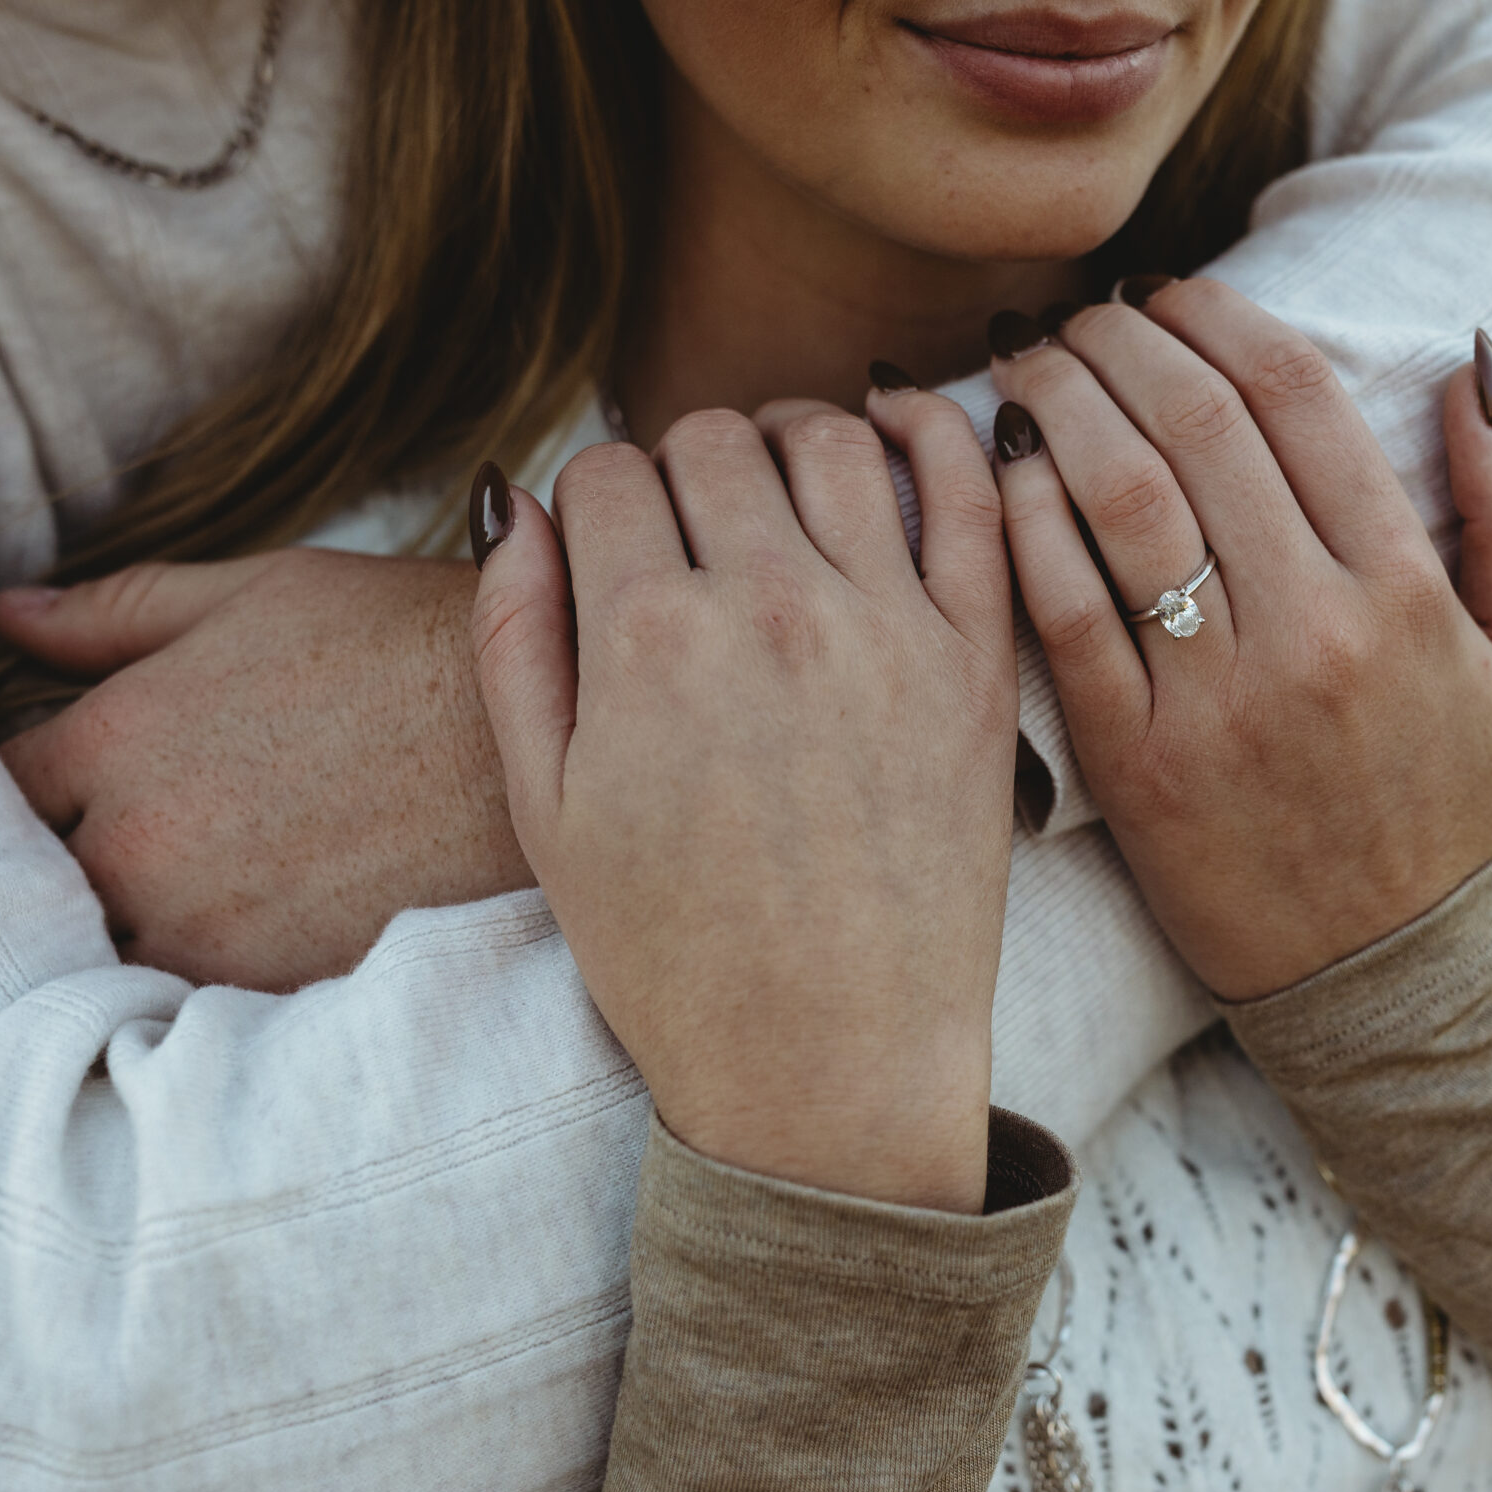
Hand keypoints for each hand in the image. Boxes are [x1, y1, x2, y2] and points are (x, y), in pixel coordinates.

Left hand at [0, 550, 527, 990]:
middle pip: (43, 885)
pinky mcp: (272, 988)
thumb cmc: (409, 643)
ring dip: (133, 932)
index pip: (3, 786)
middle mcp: (138, 839)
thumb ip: (121, 612)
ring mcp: (203, 926)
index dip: (35, 789)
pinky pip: (194, 1002)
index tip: (77, 790)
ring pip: (110, 953)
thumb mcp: (261, 591)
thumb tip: (7, 615)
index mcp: (118, 732)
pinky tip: (256, 940)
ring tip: (204, 900)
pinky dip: (205, 979)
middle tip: (151, 848)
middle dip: (76, 866)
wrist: (543, 734)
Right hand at [471, 394, 1018, 1212]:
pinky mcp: (978, 660)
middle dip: (681, 467)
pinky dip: (934, 430)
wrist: (828, 1065)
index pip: (604, 474)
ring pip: (831, 438)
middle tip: (690, 531)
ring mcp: (888, 627)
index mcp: (646, 640)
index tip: (611, 549)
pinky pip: (971, 489)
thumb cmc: (674, 954)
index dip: (594, 502)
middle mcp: (770, 608)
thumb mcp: (545, 808)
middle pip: (711, 441)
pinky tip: (900, 426)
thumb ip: (513, 637)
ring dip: (789, 441)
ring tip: (777, 490)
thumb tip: (513, 500)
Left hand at [994, 285, 1491, 1000]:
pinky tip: (1003, 466)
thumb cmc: (1446, 803)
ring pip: (1122, 502)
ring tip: (1032, 360)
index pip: (1300, 401)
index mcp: (1407, 598)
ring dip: (1065, 403)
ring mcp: (1217, 702)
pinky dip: (1025, 522)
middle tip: (1084, 312)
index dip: (1222, 318)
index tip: (1172, 291)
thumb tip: (1472, 366)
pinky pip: (1065, 613)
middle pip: (1199, 428)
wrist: (1377, 974)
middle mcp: (1314, 636)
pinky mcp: (1134, 763)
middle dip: (1124, 340)